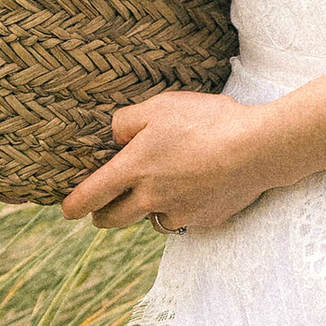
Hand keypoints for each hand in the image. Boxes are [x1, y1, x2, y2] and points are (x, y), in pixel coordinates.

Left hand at [60, 91, 271, 234]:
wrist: (257, 148)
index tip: (68, 210)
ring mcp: (179, 212)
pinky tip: (195, 189)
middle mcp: (151, 197)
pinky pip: (182, 218)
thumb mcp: (160, 105)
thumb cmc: (208, 121)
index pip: (92, 194)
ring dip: (146, 210)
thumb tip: (114, 138)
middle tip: (102, 208)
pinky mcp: (204, 219)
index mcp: (134, 168)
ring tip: (158, 190)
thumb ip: (126, 122)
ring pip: (150, 220)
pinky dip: (181, 208)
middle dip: (103, 215)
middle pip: (114, 219)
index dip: (74, 205)